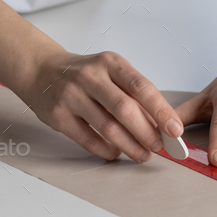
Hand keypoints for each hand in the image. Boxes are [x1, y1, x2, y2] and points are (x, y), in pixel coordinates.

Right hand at [23, 44, 184, 163]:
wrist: (41, 70)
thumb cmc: (85, 73)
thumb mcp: (110, 70)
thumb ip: (132, 92)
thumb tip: (161, 122)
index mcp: (110, 62)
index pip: (141, 86)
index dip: (161, 110)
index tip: (175, 129)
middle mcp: (91, 76)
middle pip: (125, 109)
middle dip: (147, 132)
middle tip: (159, 146)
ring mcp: (72, 95)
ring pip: (108, 127)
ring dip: (130, 146)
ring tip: (142, 154)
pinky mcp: (58, 116)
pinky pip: (88, 139)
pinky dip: (106, 150)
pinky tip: (116, 153)